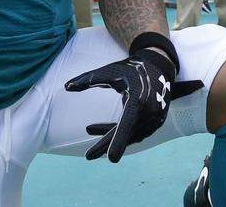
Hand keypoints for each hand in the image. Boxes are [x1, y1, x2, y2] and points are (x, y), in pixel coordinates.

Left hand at [64, 46, 202, 162]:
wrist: (159, 67)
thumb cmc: (132, 69)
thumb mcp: (110, 72)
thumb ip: (88, 80)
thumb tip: (66, 87)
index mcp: (139, 99)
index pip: (127, 124)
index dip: (118, 141)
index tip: (111, 159)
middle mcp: (150, 112)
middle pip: (126, 134)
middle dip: (106, 145)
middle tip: (87, 156)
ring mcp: (155, 119)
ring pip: (131, 135)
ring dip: (111, 137)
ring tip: (89, 129)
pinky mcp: (156, 122)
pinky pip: (136, 132)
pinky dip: (121, 133)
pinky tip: (104, 130)